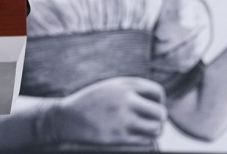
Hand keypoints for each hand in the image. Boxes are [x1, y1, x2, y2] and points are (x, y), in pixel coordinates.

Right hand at [50, 77, 166, 144]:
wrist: (66, 117)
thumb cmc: (91, 102)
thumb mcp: (110, 87)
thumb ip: (132, 90)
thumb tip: (159, 102)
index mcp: (124, 84)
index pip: (158, 92)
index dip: (158, 102)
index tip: (150, 107)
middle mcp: (126, 99)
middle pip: (161, 113)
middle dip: (158, 119)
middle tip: (149, 122)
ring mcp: (123, 119)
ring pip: (156, 129)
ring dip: (152, 132)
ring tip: (142, 130)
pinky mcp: (119, 137)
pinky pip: (146, 142)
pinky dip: (144, 141)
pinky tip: (133, 137)